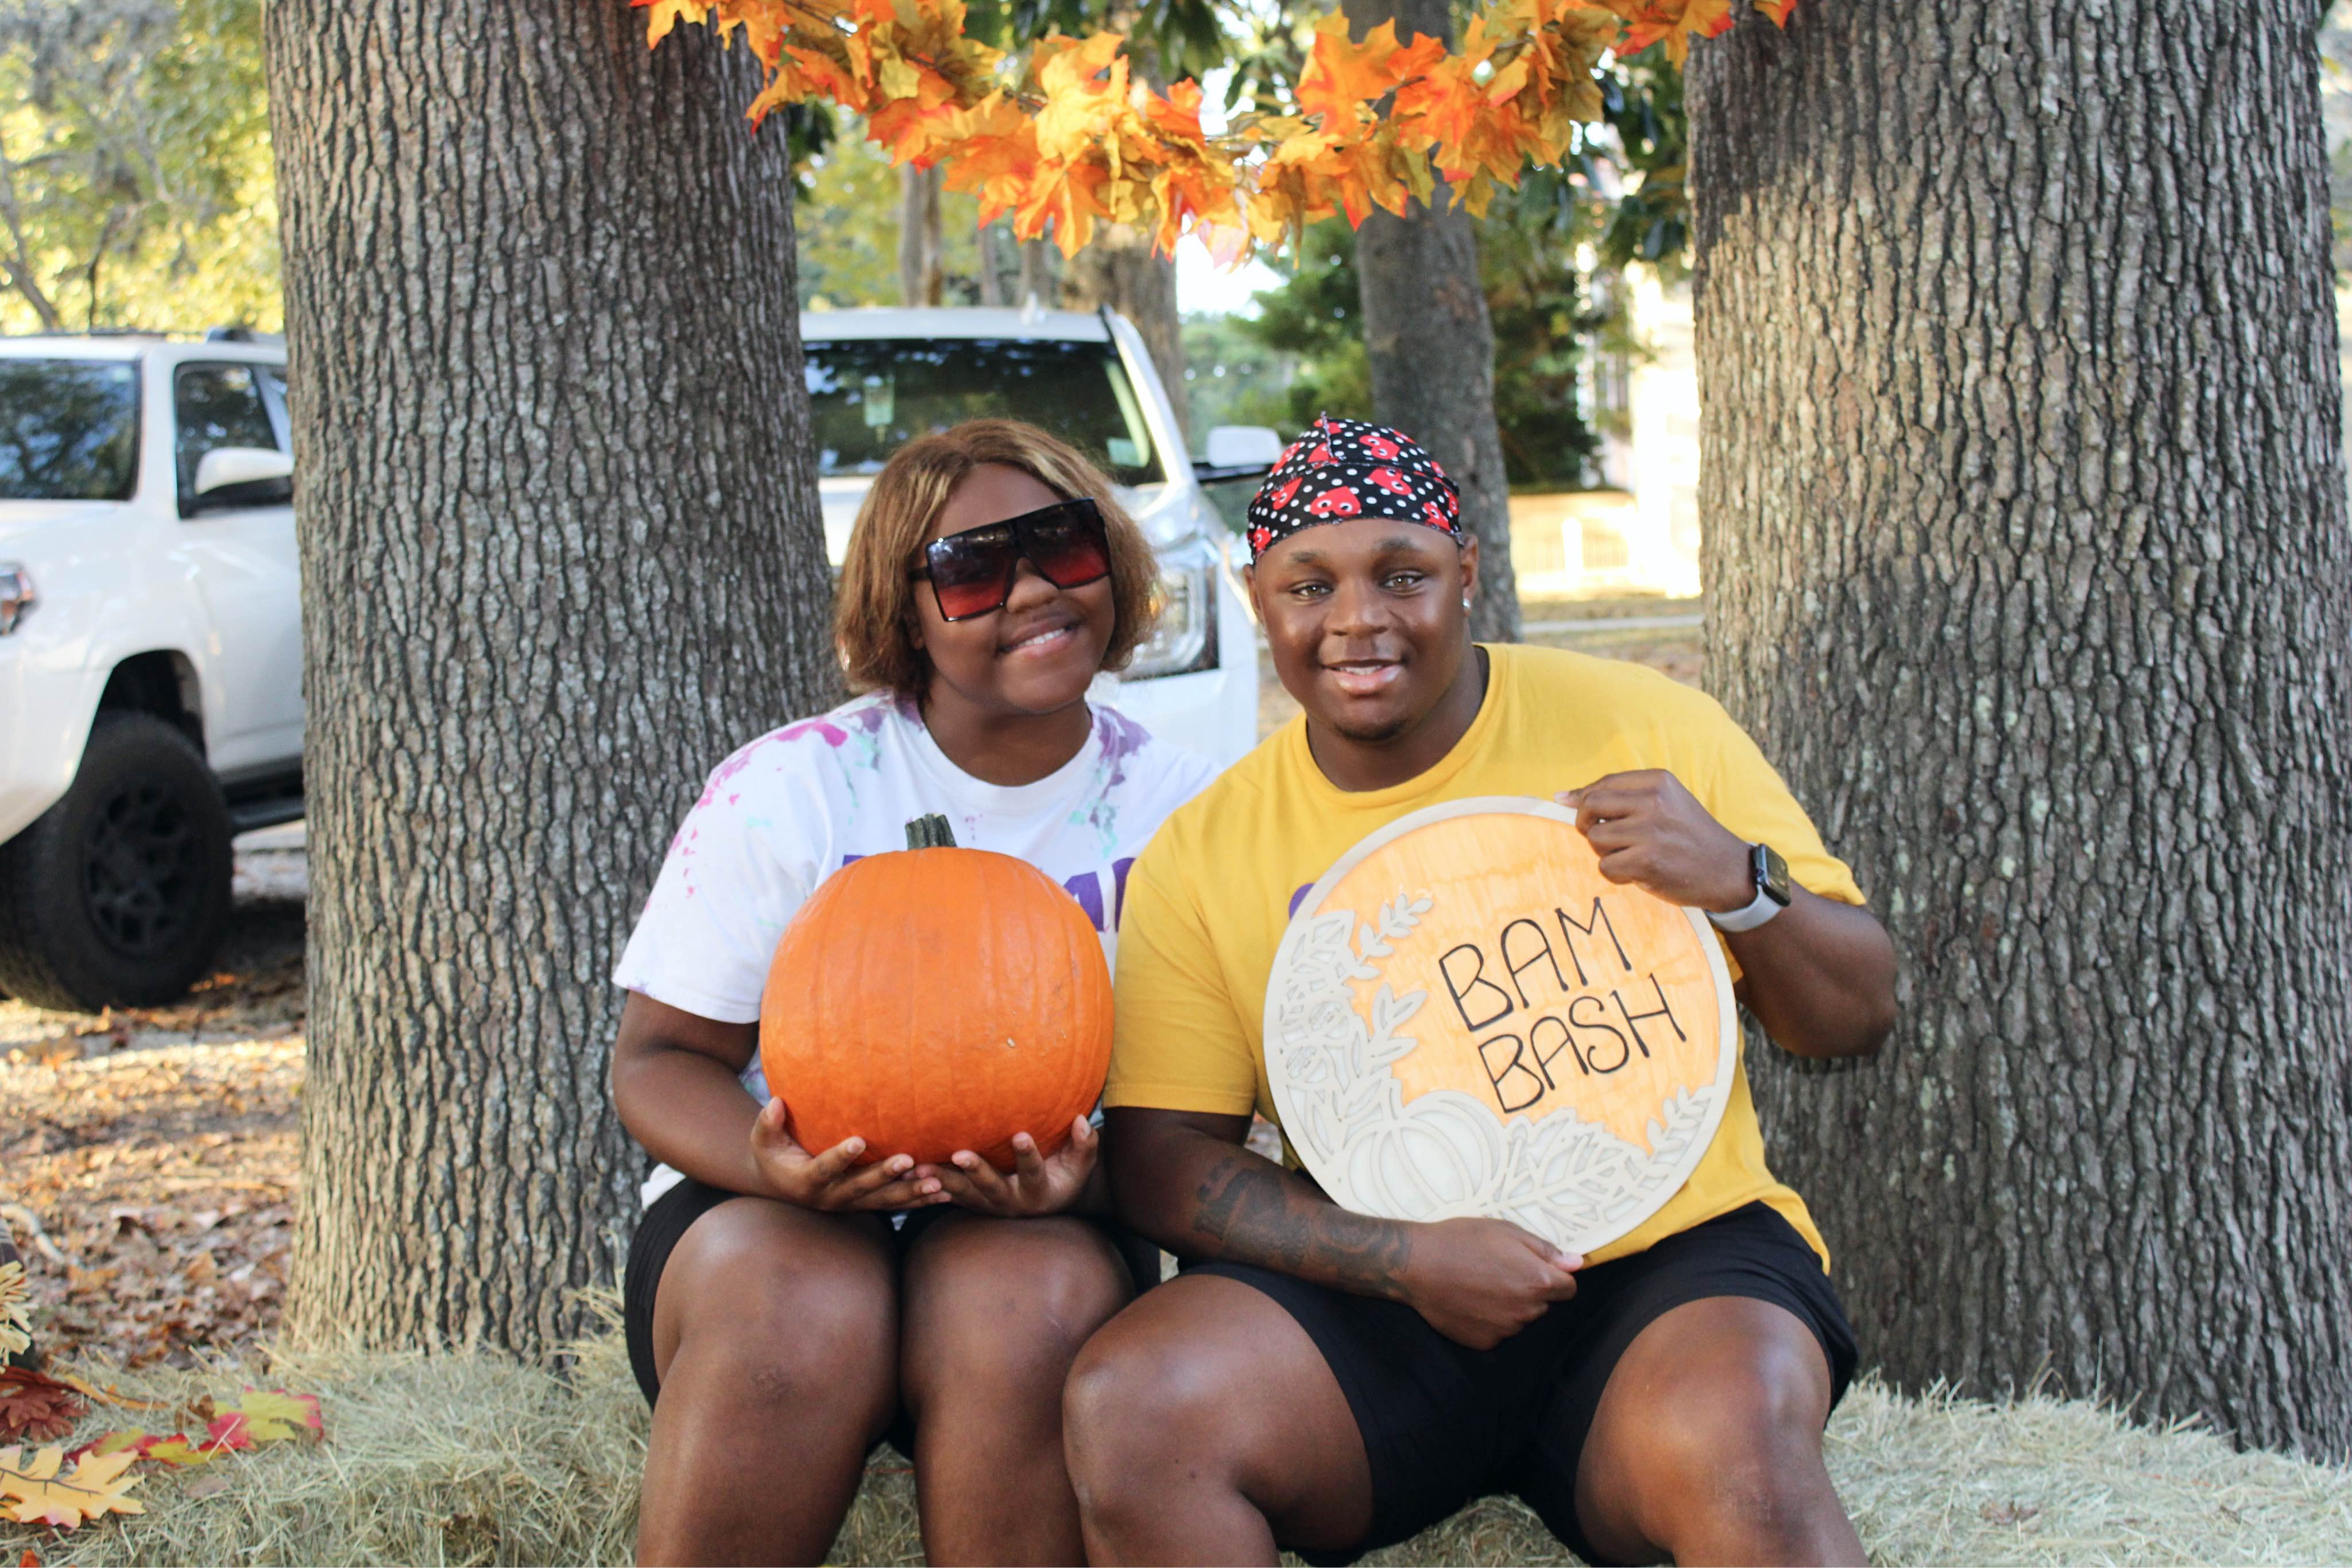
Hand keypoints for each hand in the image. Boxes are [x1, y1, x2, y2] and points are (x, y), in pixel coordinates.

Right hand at [750, 1097, 948, 1211]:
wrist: (779, 1184)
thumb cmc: (771, 1154)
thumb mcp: (762, 1139)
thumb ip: (768, 1123)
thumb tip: (775, 1103)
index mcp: (806, 1181)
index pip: (824, 1169)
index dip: (840, 1156)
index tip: (859, 1140)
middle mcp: (830, 1198)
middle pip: (860, 1188)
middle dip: (885, 1175)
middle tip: (908, 1159)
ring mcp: (849, 1204)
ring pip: (882, 1201)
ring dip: (910, 1193)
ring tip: (937, 1184)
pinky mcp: (864, 1204)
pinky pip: (893, 1204)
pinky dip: (917, 1200)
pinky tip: (944, 1193)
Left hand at [924, 1116, 1098, 1216]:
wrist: (1047, 1203)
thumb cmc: (1066, 1176)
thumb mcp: (1081, 1165)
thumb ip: (1084, 1145)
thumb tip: (1084, 1121)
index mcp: (1038, 1193)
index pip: (1034, 1172)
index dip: (1028, 1155)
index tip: (1021, 1134)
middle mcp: (1010, 1203)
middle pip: (991, 1188)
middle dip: (975, 1172)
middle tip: (959, 1154)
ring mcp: (988, 1205)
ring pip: (962, 1195)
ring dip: (941, 1181)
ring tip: (919, 1167)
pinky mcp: (971, 1203)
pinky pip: (949, 1196)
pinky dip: (930, 1186)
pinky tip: (909, 1173)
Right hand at [1396, 1216, 1581, 1348]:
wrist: (1417, 1265)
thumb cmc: (1462, 1240)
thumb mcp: (1507, 1231)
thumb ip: (1545, 1250)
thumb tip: (1577, 1263)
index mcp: (1539, 1281)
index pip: (1569, 1288)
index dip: (1554, 1276)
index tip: (1531, 1267)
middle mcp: (1528, 1311)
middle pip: (1543, 1304)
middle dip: (1530, 1290)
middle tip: (1499, 1270)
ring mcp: (1506, 1330)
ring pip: (1520, 1319)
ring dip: (1509, 1306)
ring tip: (1480, 1284)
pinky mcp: (1485, 1343)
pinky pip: (1498, 1331)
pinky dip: (1489, 1320)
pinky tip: (1469, 1301)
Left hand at [1559, 770, 1752, 912]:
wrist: (1728, 870)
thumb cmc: (1689, 836)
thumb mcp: (1667, 802)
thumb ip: (1621, 796)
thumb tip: (1561, 797)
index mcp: (1658, 781)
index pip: (1603, 783)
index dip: (1581, 798)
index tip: (1570, 807)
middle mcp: (1653, 801)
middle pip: (1589, 806)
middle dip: (1585, 824)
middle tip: (1602, 837)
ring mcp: (1650, 831)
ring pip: (1594, 839)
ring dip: (1605, 853)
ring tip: (1630, 856)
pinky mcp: (1647, 861)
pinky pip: (1605, 867)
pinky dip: (1616, 874)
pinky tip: (1638, 873)